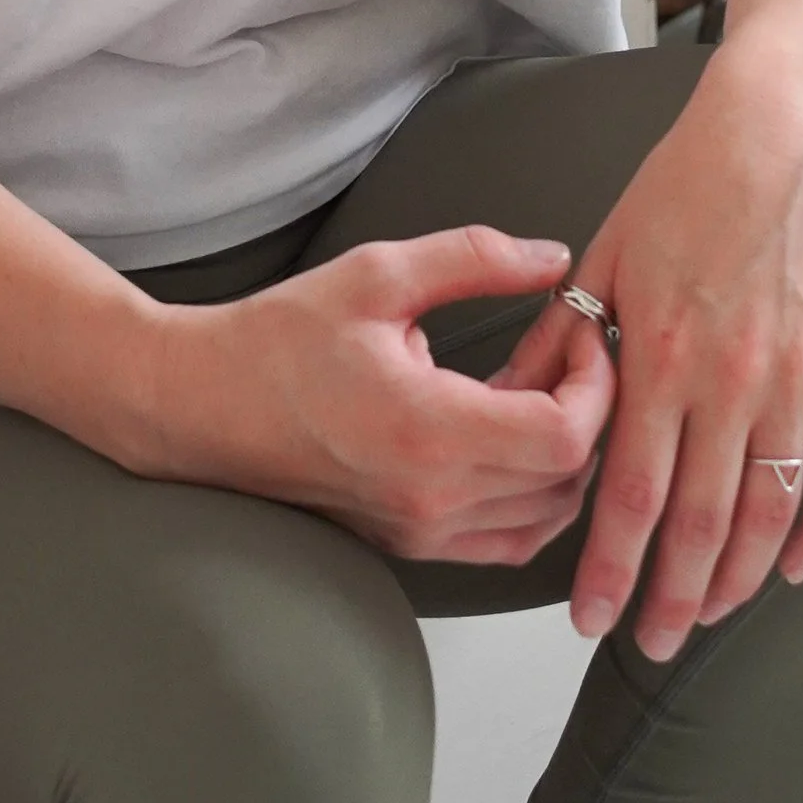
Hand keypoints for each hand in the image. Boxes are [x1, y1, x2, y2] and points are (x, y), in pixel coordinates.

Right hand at [154, 226, 615, 568]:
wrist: (205, 404)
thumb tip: (553, 259)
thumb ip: (475, 259)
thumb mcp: (379, 274)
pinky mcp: (411, 543)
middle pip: (567, 479)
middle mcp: (433, 496)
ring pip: (546, 517)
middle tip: (562, 352)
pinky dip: (534, 498)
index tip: (583, 336)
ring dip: (563, 456)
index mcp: (429, 430)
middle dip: (588, 410)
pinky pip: (508, 541)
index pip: (565, 435)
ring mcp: (422, 531)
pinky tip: (509, 438)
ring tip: (532, 392)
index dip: (597, 385)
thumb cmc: (281, 339)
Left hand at [493, 36, 802, 654]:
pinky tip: (795, 567)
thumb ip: (563, 338)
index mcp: (660, 353)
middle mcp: (729, 378)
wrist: (784, 133)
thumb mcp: (603, 255)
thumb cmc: (683, 188)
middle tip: (652, 643)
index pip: (631, 491)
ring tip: (711, 616)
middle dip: (674, 597)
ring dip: (741, 579)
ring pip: (770, 511)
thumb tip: (512, 401)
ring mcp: (797, 378)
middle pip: (702, 522)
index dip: (609, 566)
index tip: (588, 618)